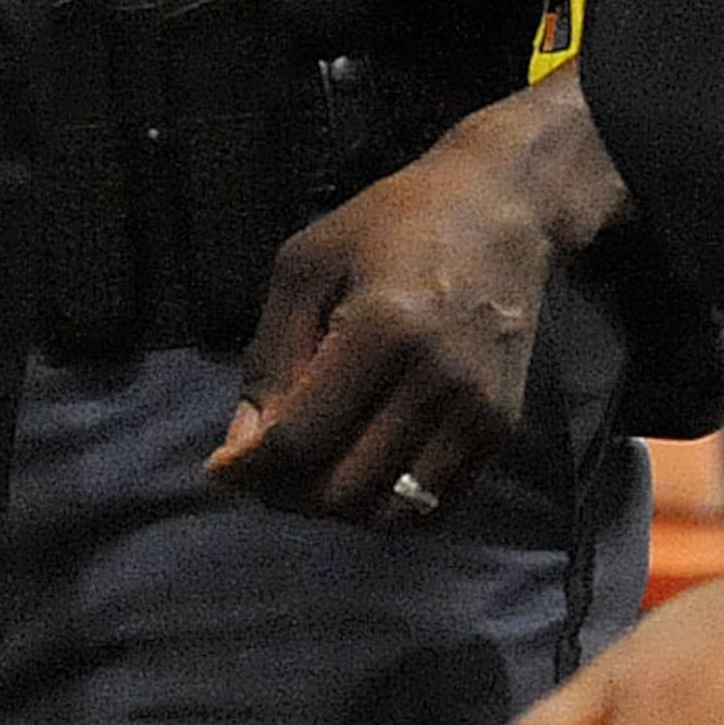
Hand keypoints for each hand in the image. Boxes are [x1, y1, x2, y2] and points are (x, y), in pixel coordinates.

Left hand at [210, 71, 623, 524]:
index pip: (303, 437)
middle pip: (345, 488)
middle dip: (288, 493)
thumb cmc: (391, 223)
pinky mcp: (503, 430)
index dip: (251, 467)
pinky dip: (387, 509)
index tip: (220, 468)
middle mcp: (438, 379)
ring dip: (337, 510)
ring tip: (308, 477)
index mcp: (382, 326)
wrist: (500, 210)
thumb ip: (270, 356)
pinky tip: (358, 473)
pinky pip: (435, 508)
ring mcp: (478, 411)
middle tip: (263, 472)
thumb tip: (242, 448)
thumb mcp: (307, 265)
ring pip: (391, 514)